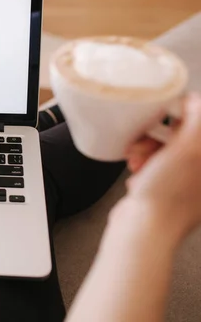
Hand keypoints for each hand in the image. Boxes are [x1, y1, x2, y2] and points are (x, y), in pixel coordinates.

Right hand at [124, 93, 200, 236]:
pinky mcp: (166, 189)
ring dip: (148, 148)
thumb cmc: (166, 198)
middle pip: (184, 135)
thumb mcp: (187, 149)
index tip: (169, 115)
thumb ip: (196, 120)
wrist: (142, 229)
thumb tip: (195, 102)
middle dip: (161, 134)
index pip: (200, 124)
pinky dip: (143, 162)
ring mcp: (186, 182)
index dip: (185, 116)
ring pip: (167, 148)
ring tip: (139, 157)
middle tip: (151, 139)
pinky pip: (155, 164)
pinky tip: (137, 168)